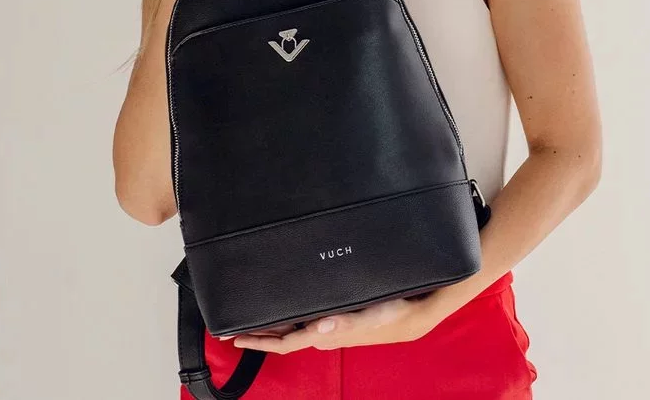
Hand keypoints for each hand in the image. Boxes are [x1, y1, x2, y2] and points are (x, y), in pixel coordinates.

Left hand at [225, 292, 449, 353]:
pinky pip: (304, 319)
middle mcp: (324, 333)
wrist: (419, 311)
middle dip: (257, 333)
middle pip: (283, 336)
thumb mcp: (374, 316)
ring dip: (270, 324)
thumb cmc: (397, 312)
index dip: (259, 342)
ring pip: (291, 328)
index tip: (235, 337)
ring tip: (248, 316)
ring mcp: (330, 326)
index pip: (286, 343)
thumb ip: (347, 323)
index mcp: (327, 334)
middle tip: (230, 326)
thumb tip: (317, 329)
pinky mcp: (337, 317)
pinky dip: (288, 316)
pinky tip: (281, 307)